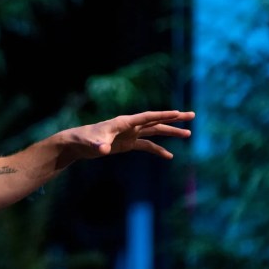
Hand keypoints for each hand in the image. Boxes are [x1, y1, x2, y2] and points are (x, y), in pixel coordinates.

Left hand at [63, 110, 194, 160]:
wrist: (76, 144)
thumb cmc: (83, 140)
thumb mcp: (92, 143)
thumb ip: (99, 145)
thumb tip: (103, 150)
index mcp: (124, 122)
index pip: (147, 117)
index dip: (162, 115)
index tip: (178, 112)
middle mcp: (130, 126)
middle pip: (156, 121)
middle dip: (174, 119)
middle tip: (192, 116)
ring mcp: (130, 134)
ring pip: (154, 132)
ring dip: (170, 132)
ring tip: (188, 134)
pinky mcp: (127, 144)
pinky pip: (147, 146)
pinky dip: (158, 150)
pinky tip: (169, 156)